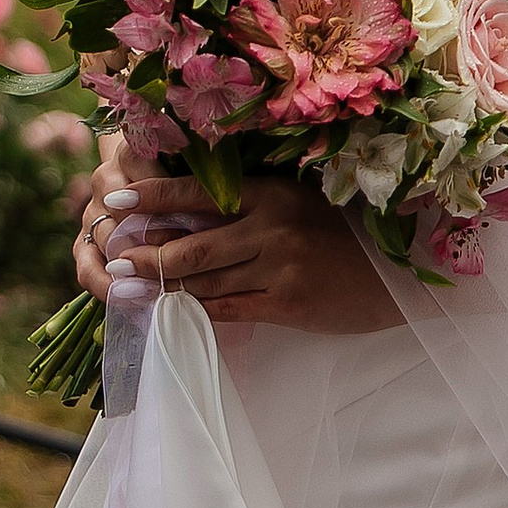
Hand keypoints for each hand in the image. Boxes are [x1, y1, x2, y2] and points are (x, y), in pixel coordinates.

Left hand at [74, 157, 402, 337]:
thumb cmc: (342, 236)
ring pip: (205, 279)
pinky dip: (197, 312)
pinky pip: (229, 310)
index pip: (197, 192)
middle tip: (112, 257)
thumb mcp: (297, 206)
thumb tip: (184, 213)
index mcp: (270, 193)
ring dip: (162, 286)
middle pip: (193, 242)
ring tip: (127, 288)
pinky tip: (171, 315)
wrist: (396, 276)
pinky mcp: (287, 304)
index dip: (151, 197)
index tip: (113, 202)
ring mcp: (278, 266)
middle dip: (146, 252)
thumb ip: (248, 207)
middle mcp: (270, 225)